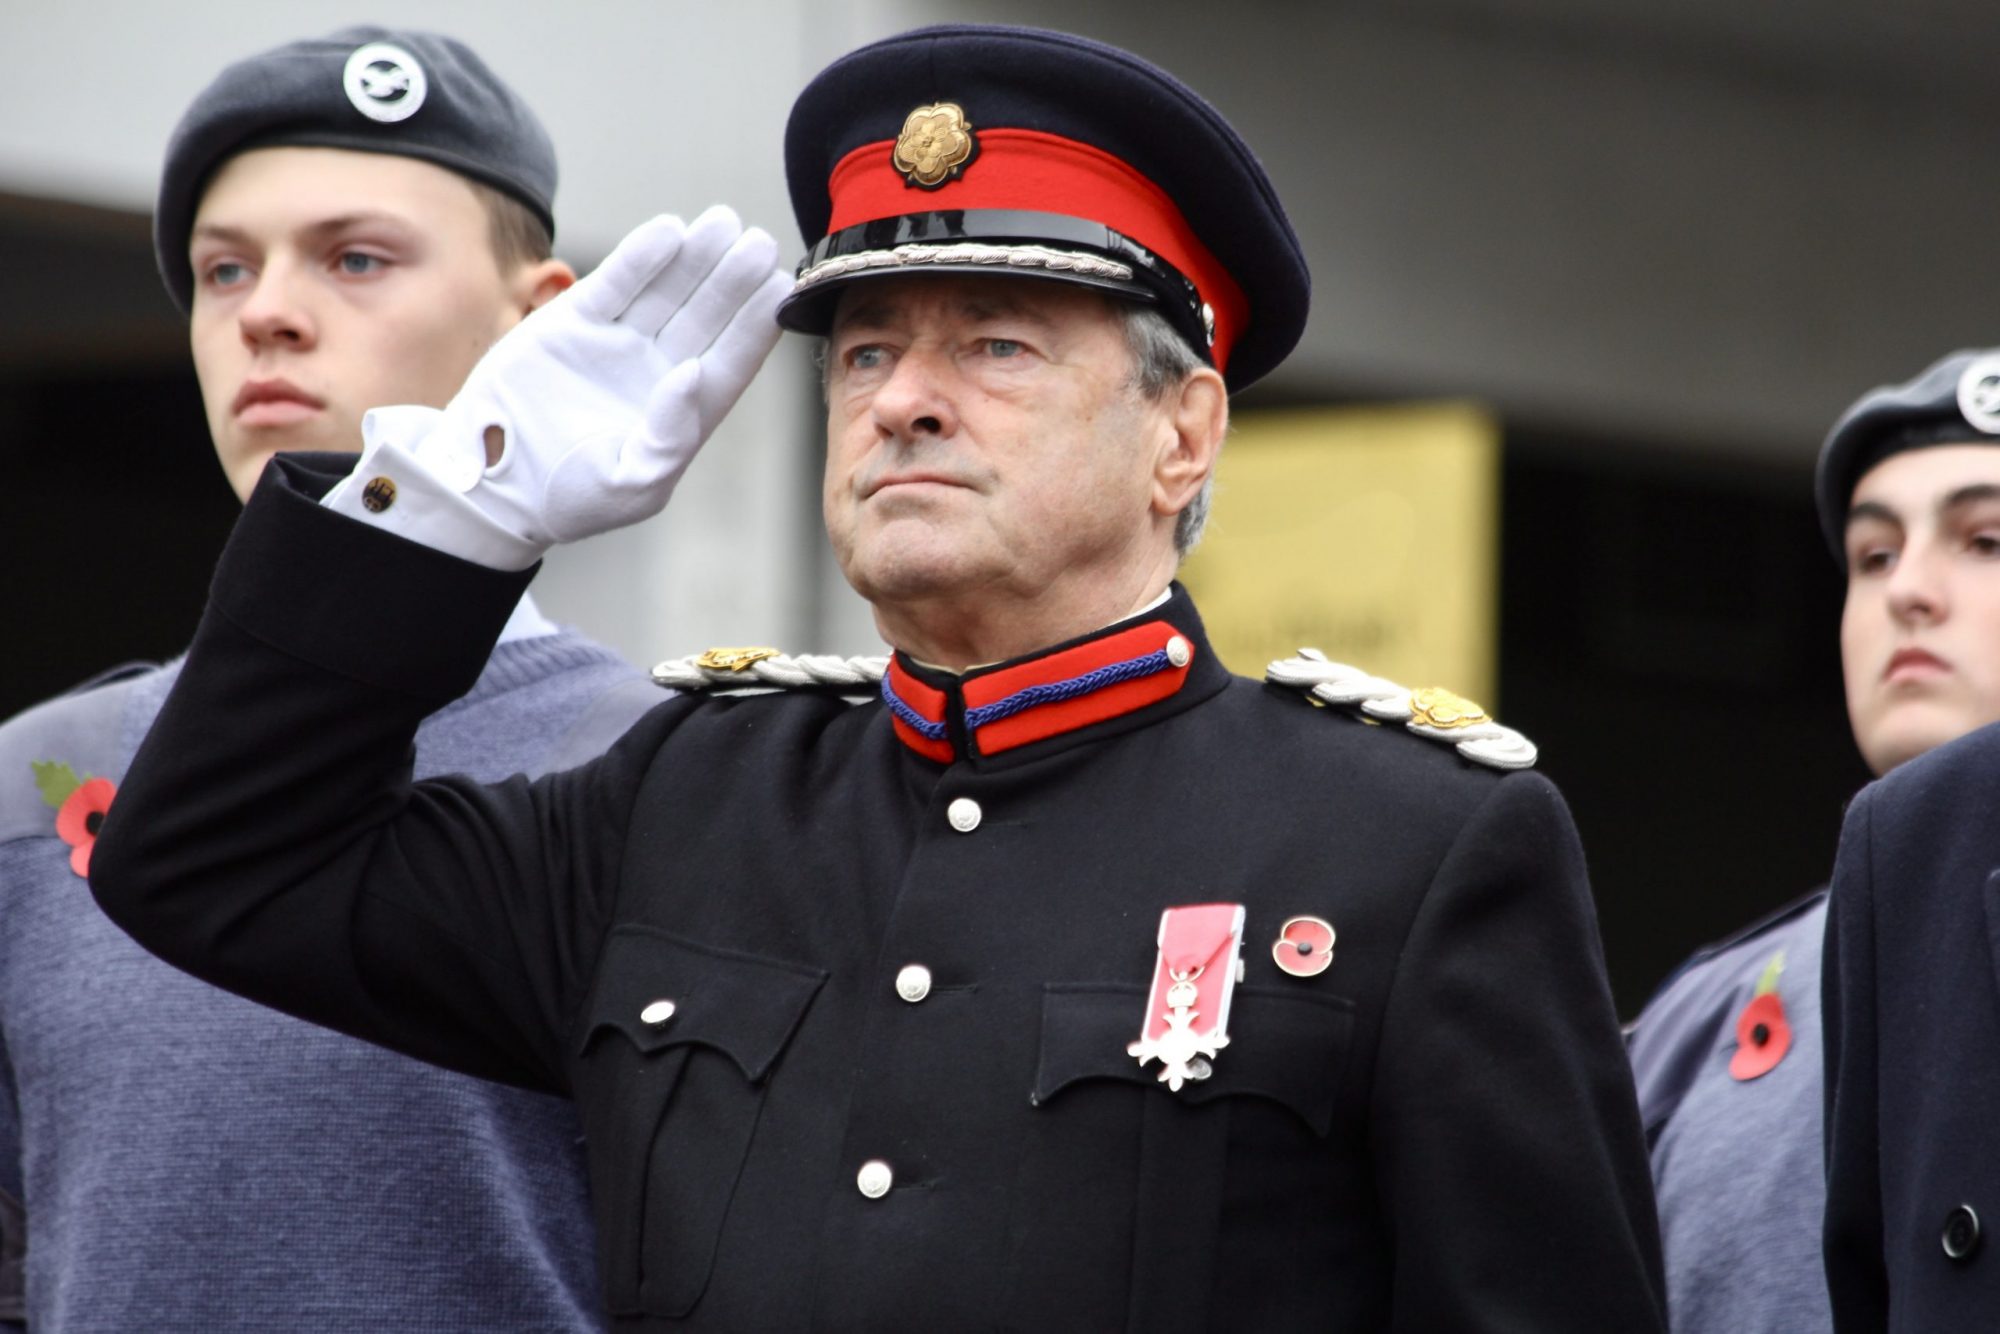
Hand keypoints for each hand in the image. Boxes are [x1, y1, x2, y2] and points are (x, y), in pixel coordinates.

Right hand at [362, 205, 789, 553]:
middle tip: (759, 240)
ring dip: (695, 257)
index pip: (729, 360)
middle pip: (705, 316)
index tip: (779, 286)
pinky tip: (670, 231)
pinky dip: (641, 257)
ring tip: (723, 222)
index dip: (754, 323)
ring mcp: (618, 343)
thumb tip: (696, 374)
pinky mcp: (575, 323)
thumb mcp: (633, 484)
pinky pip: (616, 284)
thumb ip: (672, 436)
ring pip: (667, 291)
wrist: (493, 483)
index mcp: (682, 413)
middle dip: (732, 279)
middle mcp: (656, 371)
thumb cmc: (571, 499)